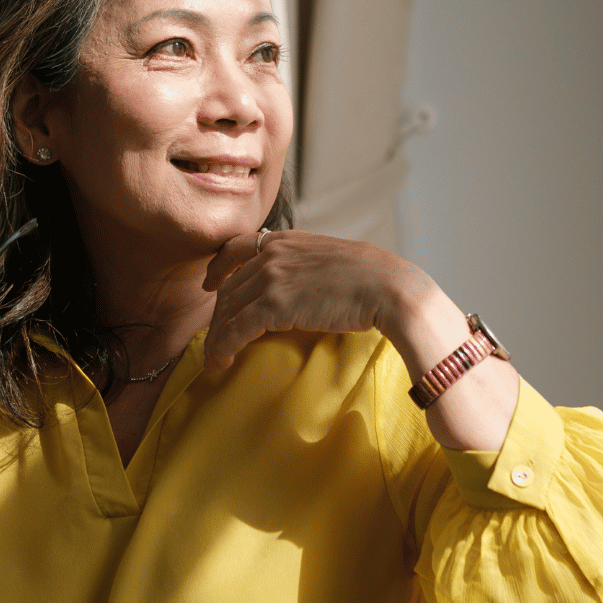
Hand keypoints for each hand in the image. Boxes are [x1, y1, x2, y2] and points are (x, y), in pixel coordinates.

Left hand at [203, 229, 517, 450]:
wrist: (392, 289)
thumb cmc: (376, 280)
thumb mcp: (336, 258)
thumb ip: (313, 263)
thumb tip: (310, 280)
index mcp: (288, 239)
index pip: (238, 247)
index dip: (219, 267)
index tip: (211, 284)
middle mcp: (273, 254)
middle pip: (229, 285)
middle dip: (218, 313)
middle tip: (216, 336)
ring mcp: (271, 278)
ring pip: (227, 310)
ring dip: (217, 337)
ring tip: (215, 358)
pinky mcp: (273, 306)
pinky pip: (234, 330)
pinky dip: (222, 348)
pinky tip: (220, 363)